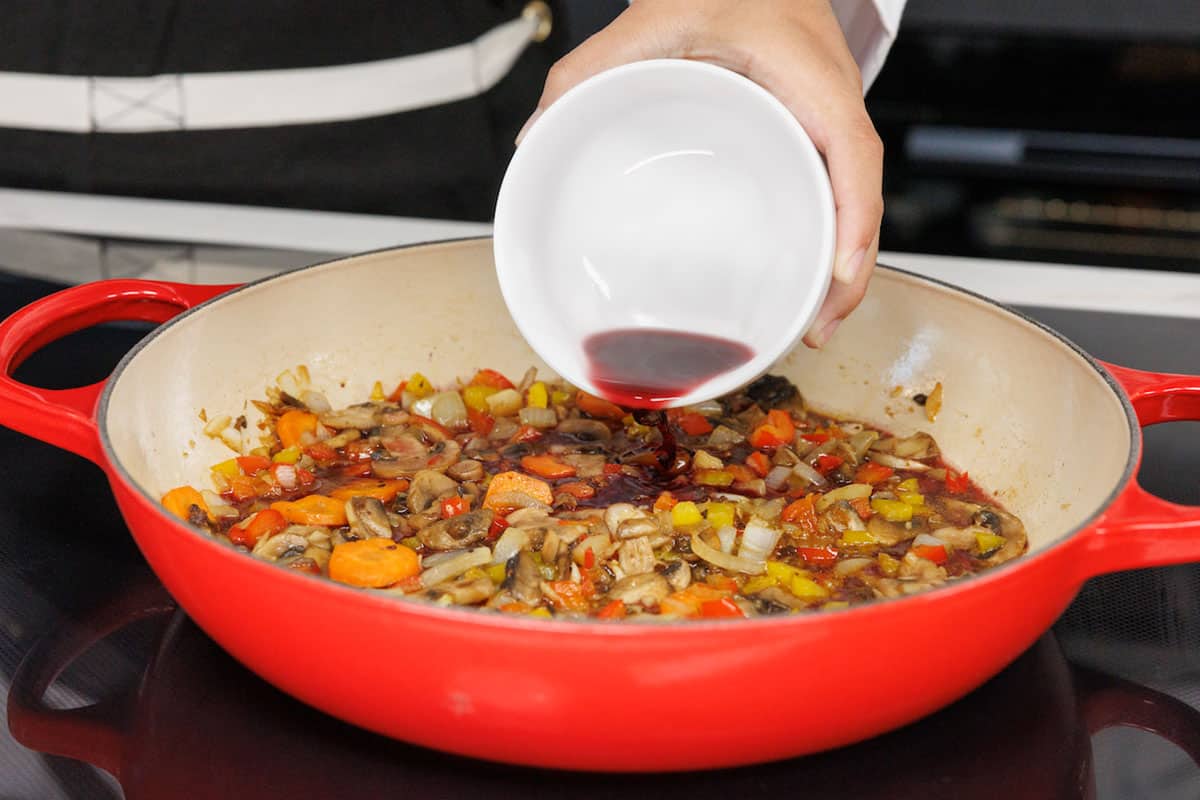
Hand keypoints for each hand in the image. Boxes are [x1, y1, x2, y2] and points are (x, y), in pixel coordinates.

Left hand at [518, 0, 882, 347]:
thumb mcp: (653, 18)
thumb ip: (589, 69)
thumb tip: (536, 137)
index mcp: (811, 77)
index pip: (852, 152)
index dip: (853, 219)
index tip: (834, 273)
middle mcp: (833, 105)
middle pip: (860, 197)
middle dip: (849, 270)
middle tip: (814, 329)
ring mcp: (829, 124)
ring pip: (853, 203)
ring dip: (841, 268)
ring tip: (811, 325)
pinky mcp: (813, 137)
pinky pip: (834, 193)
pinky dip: (827, 241)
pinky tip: (804, 279)